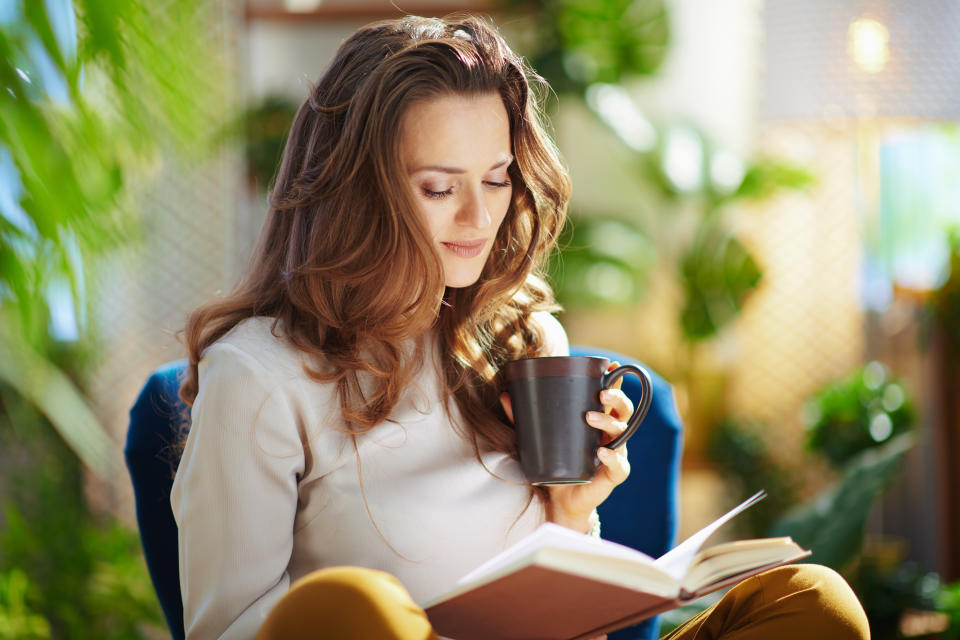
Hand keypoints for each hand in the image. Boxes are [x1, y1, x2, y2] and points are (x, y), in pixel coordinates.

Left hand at [500, 362, 633, 532]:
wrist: (562, 500)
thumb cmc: (557, 464)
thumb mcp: (542, 439)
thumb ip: (525, 419)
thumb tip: (504, 396)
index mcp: (599, 421)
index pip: (611, 397)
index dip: (615, 380)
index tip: (612, 365)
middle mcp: (611, 435)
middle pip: (623, 411)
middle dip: (616, 399)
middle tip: (600, 394)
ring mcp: (615, 454)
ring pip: (622, 434)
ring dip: (609, 423)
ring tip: (591, 418)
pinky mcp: (612, 476)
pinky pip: (619, 465)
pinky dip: (612, 458)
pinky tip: (601, 452)